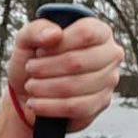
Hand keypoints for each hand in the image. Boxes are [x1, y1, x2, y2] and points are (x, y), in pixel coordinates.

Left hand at [0, 14, 123, 137]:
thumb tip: (55, 34)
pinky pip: (75, 107)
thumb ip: (36, 30)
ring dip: (43, 87)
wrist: (28, 93)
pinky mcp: (101, 103)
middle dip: (44, 68)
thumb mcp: (26, 39)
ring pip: (74, 85)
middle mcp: (110, 54)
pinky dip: (49, 106)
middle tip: (30, 69)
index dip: (57, 44)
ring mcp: (109, 80)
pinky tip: (35, 103)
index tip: (40, 51)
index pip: (85, 33)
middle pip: (77, 61)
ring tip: (31, 85)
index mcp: (98, 31)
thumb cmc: (33, 61)